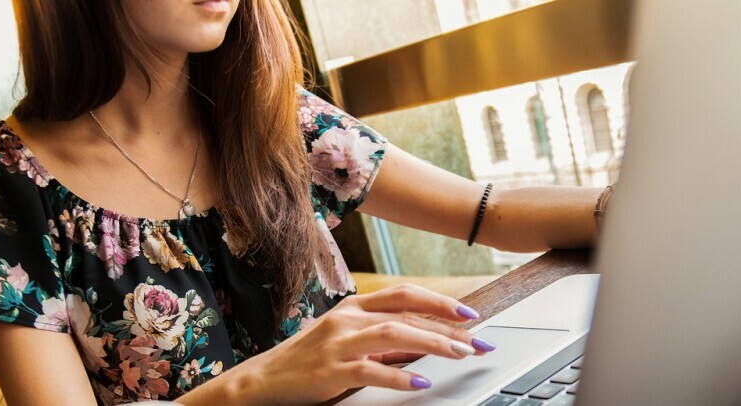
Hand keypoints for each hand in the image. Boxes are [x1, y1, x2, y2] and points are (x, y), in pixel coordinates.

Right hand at [226, 284, 496, 404]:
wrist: (262, 381)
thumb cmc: (307, 360)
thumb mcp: (346, 340)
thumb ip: (382, 338)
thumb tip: (424, 342)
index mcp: (353, 306)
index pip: (405, 295)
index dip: (440, 302)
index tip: (471, 314)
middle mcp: (348, 318)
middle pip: (407, 314)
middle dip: (449, 327)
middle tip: (479, 341)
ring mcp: (338, 343)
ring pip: (395, 334)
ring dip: (433, 343)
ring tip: (461, 354)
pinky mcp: (330, 371)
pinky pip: (371, 370)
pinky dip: (400, 376)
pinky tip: (421, 382)